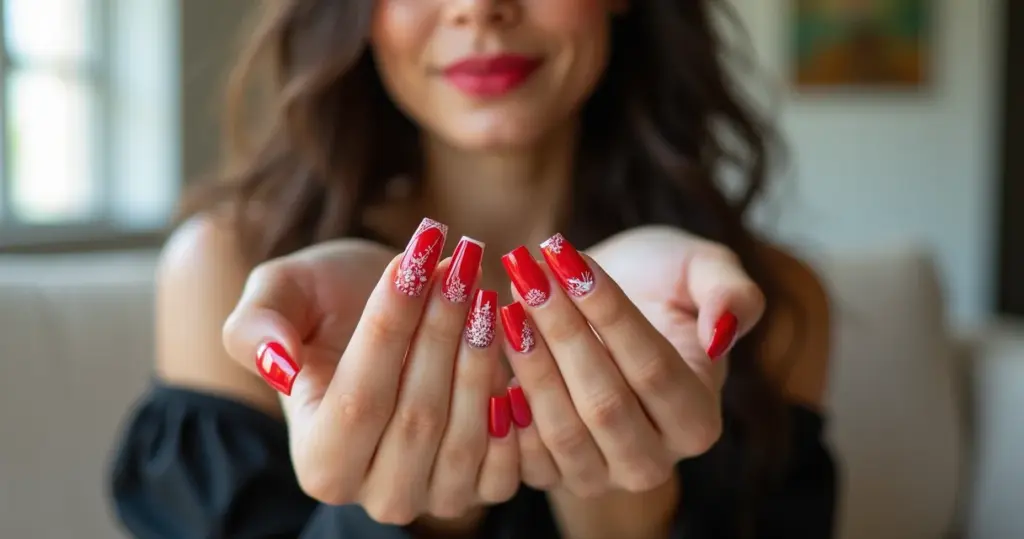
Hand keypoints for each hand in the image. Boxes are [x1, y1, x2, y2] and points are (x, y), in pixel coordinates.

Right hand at [222, 219, 518, 525]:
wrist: (385, 316)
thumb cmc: (327, 303)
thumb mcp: (279, 295)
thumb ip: (255, 328)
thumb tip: (276, 363)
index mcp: (318, 461)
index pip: (358, 400)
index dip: (389, 328)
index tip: (412, 257)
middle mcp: (374, 494)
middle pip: (417, 417)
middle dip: (442, 331)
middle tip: (461, 260)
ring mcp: (432, 498)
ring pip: (464, 435)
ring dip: (481, 354)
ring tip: (484, 286)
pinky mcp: (482, 488)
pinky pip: (508, 463)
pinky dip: (515, 404)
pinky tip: (512, 343)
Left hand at [498, 231, 764, 496]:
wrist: (598, 306)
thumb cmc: (657, 282)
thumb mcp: (703, 270)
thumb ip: (731, 293)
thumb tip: (723, 332)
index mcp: (698, 419)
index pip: (655, 369)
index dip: (611, 314)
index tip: (570, 258)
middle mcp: (652, 461)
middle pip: (605, 405)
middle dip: (562, 333)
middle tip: (527, 273)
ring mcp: (597, 475)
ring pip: (561, 431)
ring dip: (528, 364)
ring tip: (505, 302)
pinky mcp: (546, 475)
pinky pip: (518, 455)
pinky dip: (499, 405)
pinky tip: (481, 351)